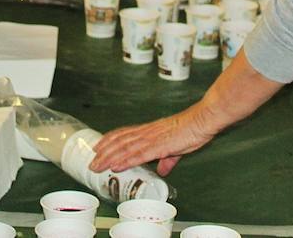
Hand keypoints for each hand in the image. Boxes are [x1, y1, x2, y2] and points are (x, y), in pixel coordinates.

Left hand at [89, 103, 220, 176]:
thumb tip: (163, 170)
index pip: (124, 134)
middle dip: (104, 152)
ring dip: (109, 158)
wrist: (201, 121)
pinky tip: (116, 166)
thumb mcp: (176, 148)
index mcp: (150, 132)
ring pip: (125, 148)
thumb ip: (168, 159)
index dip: (109, 140)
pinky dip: (126, 160)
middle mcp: (147, 133)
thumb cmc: (191, 130)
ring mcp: (152, 139)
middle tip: (91, 162)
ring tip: (97, 166)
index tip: (97, 147)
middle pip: (119, 142)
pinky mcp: (159, 146)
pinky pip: (139, 154)